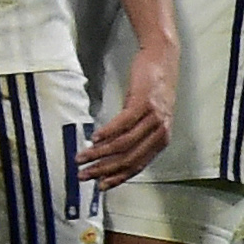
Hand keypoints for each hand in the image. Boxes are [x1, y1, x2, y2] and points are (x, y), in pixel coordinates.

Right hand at [81, 39, 174, 185]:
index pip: (138, 165)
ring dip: (100, 153)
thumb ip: (137, 133)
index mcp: (161, 138)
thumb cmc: (152, 86)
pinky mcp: (143, 102)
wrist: (162, 58)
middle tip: (84, 175)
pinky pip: (123, 123)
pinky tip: (94, 138)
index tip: (100, 185)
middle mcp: (160, 131)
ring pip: (124, 143)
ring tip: (82, 156)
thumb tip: (113, 149)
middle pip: (129, 158)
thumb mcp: (148, 114)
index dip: (118, 177)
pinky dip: (107, 133)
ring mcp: (153, 117)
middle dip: (104, 170)